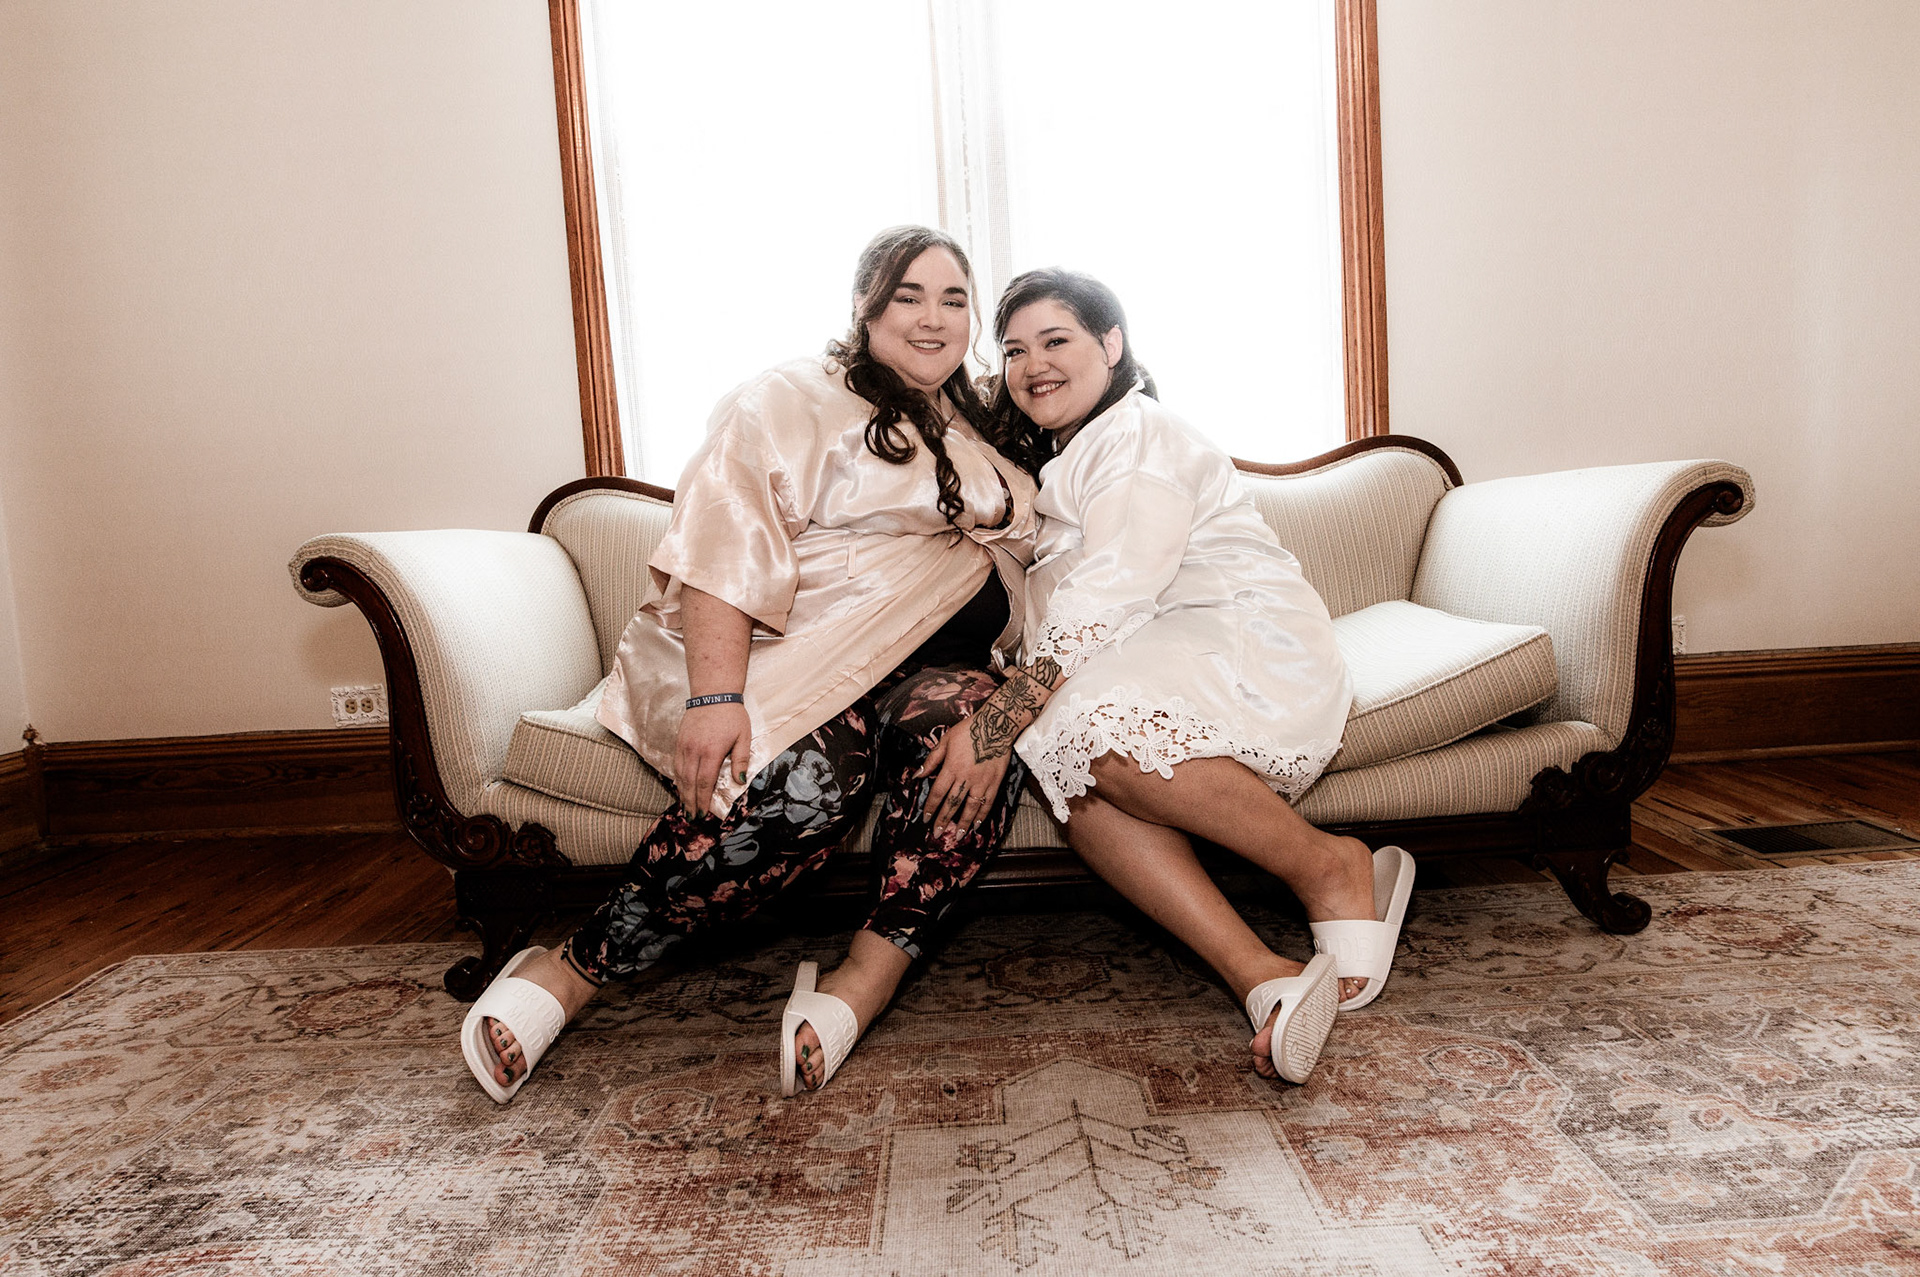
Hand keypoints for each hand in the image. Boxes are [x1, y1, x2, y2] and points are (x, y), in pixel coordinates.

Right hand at [674, 701, 751, 815]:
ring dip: (682, 793)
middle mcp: (694, 751)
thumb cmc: (732, 715)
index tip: (703, 813)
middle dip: (690, 802)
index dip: (702, 800)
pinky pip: (676, 764)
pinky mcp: (679, 741)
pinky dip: (678, 779)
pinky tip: (681, 787)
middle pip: (689, 782)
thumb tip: (739, 781)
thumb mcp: (743, 737)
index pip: (704, 782)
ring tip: (685, 807)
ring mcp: (684, 746)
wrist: (713, 694)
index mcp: (711, 752)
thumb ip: (740, 760)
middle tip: (692, 818)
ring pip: (680, 775)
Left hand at [914, 722, 1011, 836]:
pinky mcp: (995, 781)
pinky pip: (988, 802)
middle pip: (952, 803)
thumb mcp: (946, 740)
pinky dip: (982, 814)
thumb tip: (917, 775)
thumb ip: (931, 760)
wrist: (997, 725)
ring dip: (963, 822)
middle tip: (937, 833)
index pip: (938, 792)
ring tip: (958, 835)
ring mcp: (982, 781)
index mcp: (951, 767)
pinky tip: (977, 824)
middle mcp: (966, 777)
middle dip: (943, 820)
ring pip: (971, 807)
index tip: (926, 818)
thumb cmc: (969, 730)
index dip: (931, 807)